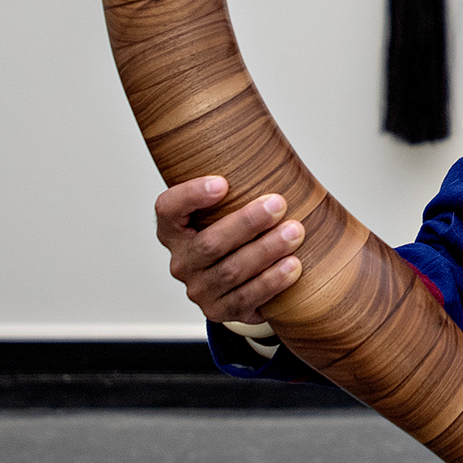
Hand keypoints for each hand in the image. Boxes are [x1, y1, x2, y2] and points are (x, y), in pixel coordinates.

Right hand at [155, 177, 304, 326]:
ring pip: (231, 271)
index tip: (222, 182)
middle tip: (278, 205)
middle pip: (209, 243)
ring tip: (295, 233)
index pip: (168, 209)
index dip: (191, 196)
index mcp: (174, 230)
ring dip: (266, 251)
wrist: (241, 280)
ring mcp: (199, 290)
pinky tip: (293, 266)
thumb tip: (273, 151)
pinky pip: (246, 299)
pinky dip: (271, 282)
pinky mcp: (220, 311)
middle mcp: (181, 262)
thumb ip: (237, 187)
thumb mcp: (227, 209)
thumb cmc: (237, 231)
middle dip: (247, 223)